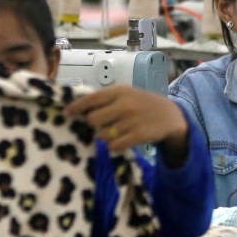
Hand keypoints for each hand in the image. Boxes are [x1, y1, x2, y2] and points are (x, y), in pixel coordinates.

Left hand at [64, 85, 188, 162]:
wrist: (170, 115)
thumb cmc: (141, 104)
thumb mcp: (125, 95)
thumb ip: (104, 100)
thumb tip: (77, 109)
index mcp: (119, 91)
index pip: (91, 99)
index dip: (76, 107)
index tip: (66, 113)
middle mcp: (125, 104)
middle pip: (93, 120)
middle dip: (94, 124)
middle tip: (102, 124)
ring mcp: (132, 120)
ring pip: (102, 135)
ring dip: (105, 136)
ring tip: (116, 132)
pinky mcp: (139, 135)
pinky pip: (114, 145)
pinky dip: (114, 145)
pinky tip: (121, 141)